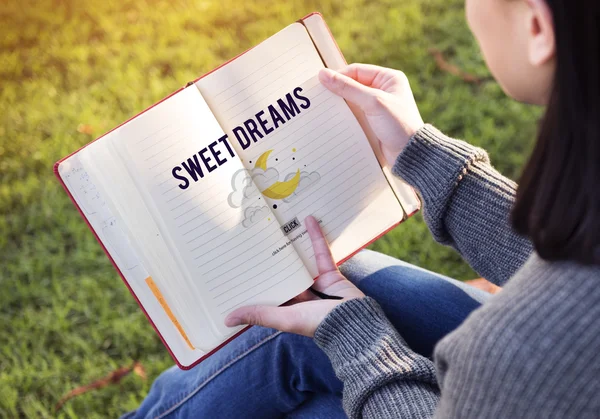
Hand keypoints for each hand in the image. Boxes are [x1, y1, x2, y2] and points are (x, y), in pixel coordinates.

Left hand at [224, 216, 364, 336]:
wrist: (354, 322)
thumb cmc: (317, 324)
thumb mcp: (284, 318)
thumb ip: (259, 314)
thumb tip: (226, 319)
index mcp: (287, 308)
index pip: (267, 291)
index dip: (255, 280)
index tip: (239, 265)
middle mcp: (300, 295)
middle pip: (283, 273)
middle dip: (271, 258)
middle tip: (255, 237)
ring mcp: (316, 283)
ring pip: (301, 260)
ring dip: (292, 244)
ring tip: (279, 225)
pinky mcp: (330, 272)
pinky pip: (321, 252)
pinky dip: (316, 237)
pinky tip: (308, 219)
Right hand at [319, 64, 423, 165]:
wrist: (409, 154)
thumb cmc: (398, 125)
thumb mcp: (373, 102)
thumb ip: (348, 88)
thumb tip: (324, 75)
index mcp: (388, 78)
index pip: (357, 71)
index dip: (339, 76)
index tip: (320, 83)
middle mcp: (383, 90)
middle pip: (353, 85)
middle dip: (337, 92)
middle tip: (318, 97)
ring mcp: (378, 107)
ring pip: (351, 101)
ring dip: (339, 106)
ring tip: (322, 110)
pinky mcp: (373, 122)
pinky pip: (354, 115)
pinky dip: (344, 117)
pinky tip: (333, 121)